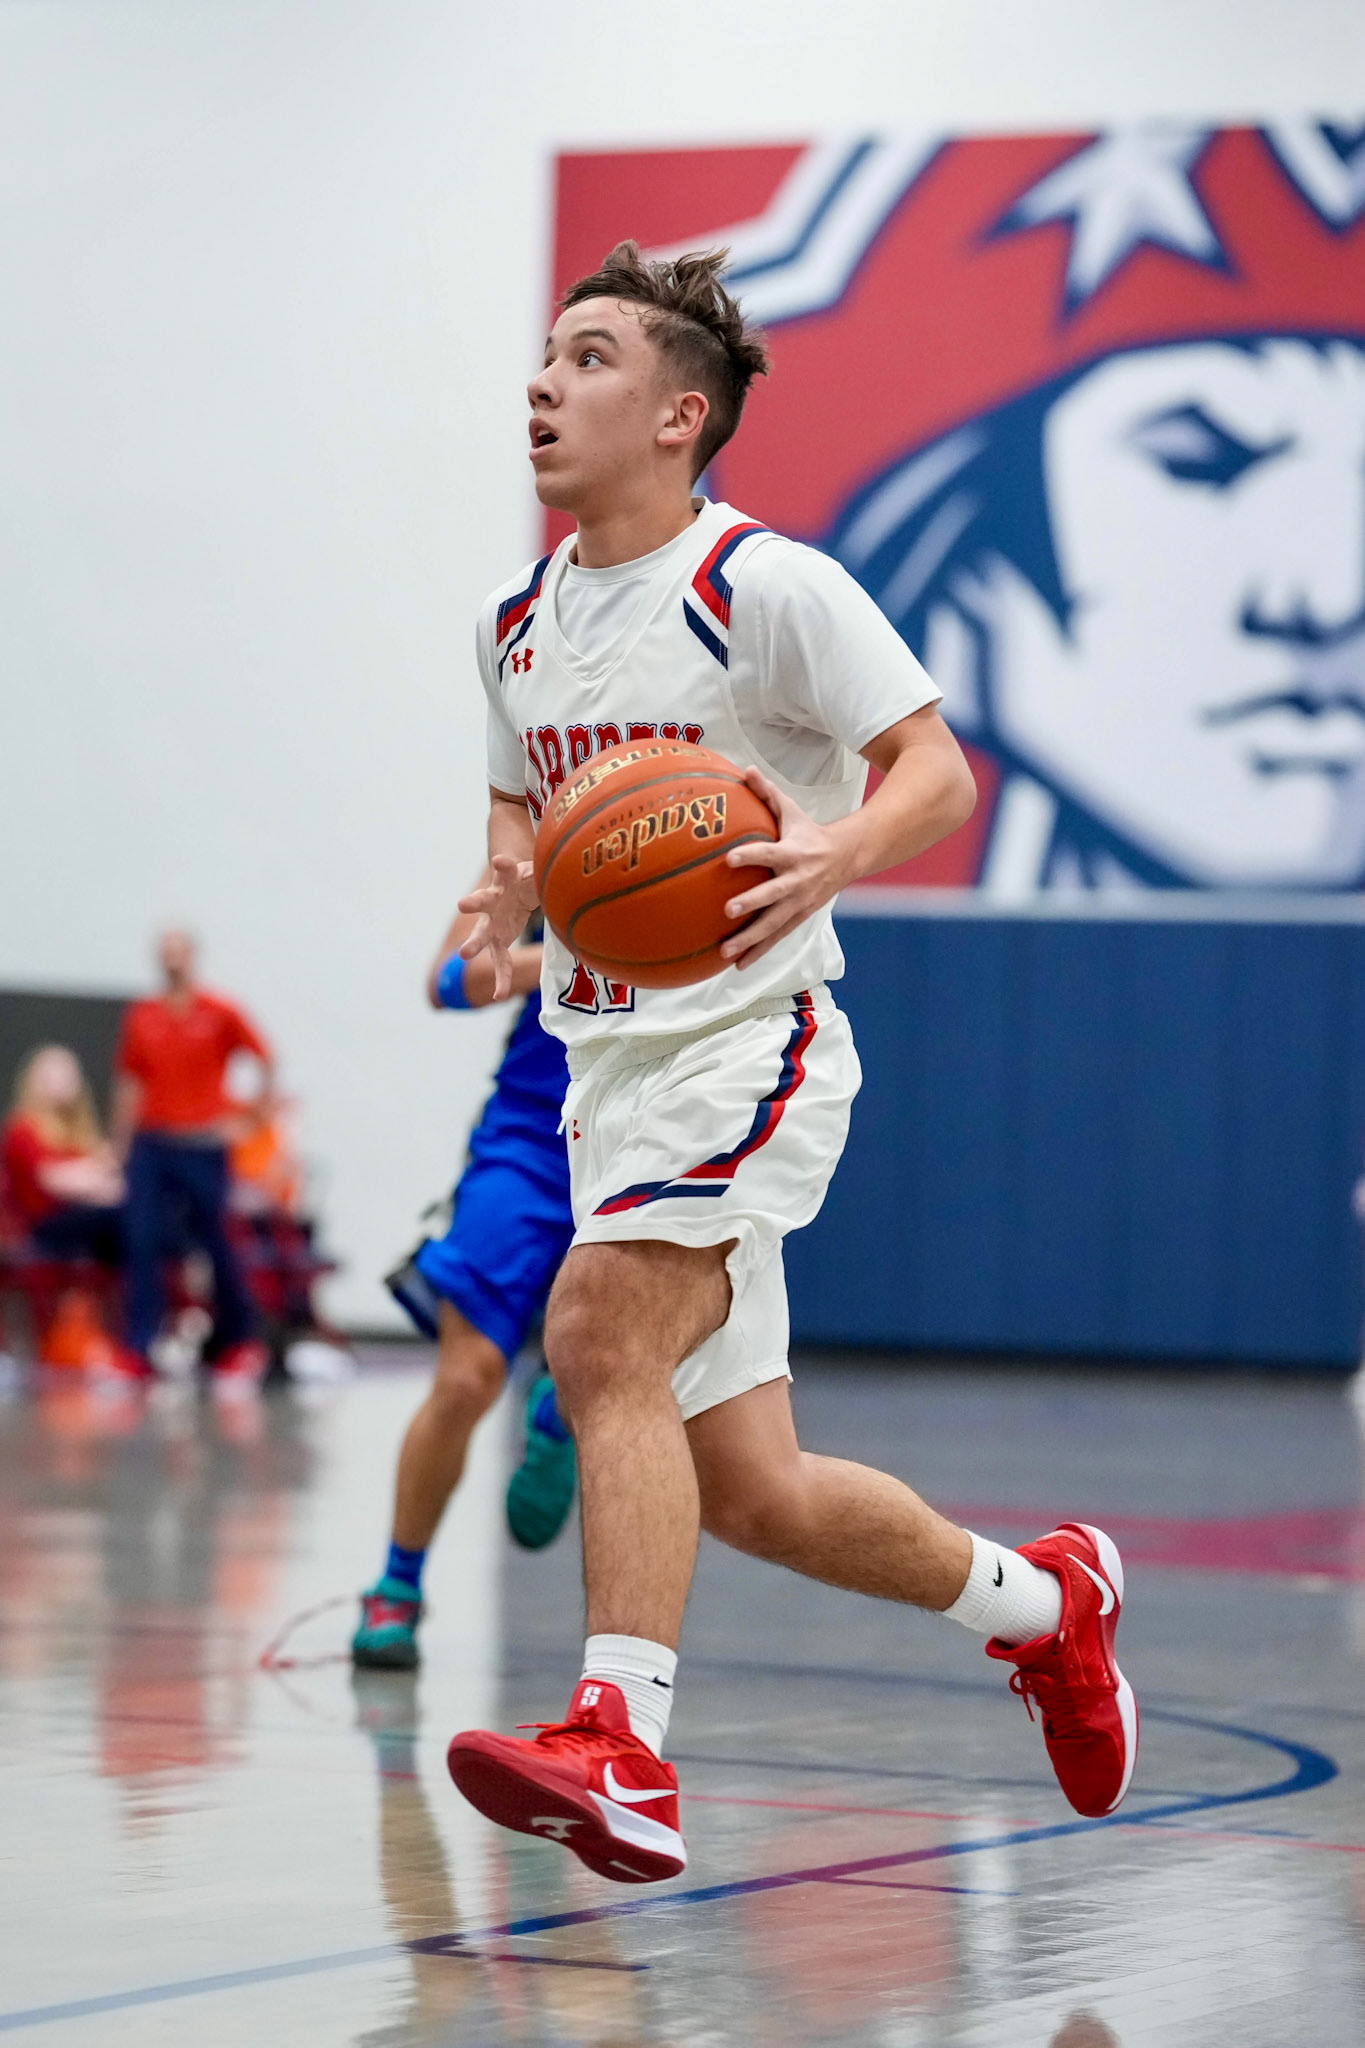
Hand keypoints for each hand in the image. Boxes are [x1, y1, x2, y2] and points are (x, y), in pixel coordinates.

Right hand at [458, 854, 537, 999]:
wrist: (513, 888)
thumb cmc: (527, 880)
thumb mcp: (537, 873)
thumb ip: (546, 874)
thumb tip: (569, 867)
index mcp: (505, 880)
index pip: (504, 870)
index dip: (504, 865)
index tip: (502, 861)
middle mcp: (492, 901)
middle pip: (482, 900)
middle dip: (473, 902)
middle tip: (462, 904)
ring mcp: (492, 922)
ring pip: (481, 933)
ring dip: (474, 943)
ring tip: (464, 954)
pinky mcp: (498, 940)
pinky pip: (500, 961)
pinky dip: (502, 978)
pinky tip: (499, 995)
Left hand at [719, 767, 853, 970]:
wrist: (847, 858)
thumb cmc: (809, 832)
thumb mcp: (791, 811)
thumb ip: (766, 793)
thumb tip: (744, 769)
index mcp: (792, 854)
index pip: (769, 854)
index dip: (750, 856)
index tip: (729, 858)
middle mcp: (796, 881)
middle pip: (772, 895)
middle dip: (751, 903)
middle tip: (728, 910)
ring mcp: (799, 903)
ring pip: (773, 925)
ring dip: (750, 940)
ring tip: (725, 951)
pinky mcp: (798, 918)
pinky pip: (776, 938)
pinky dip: (758, 952)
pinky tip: (737, 965)